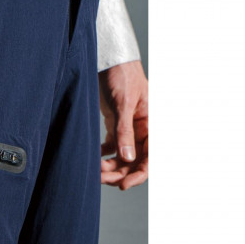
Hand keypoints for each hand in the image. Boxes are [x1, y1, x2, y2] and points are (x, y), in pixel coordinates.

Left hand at [99, 59, 147, 189]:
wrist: (107, 58)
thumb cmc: (121, 75)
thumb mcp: (123, 103)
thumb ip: (125, 131)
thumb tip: (128, 158)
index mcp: (151, 124)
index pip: (150, 157)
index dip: (138, 174)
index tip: (123, 185)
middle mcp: (141, 129)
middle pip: (133, 161)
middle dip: (118, 173)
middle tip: (100, 179)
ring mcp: (127, 127)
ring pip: (120, 156)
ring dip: (109, 166)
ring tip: (94, 170)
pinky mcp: (113, 124)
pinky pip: (110, 147)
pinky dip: (102, 155)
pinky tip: (93, 157)